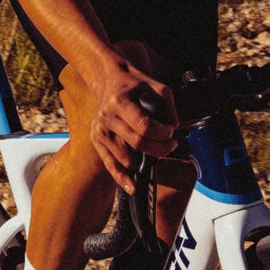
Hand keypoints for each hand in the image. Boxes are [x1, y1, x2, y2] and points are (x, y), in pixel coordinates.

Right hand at [85, 53, 176, 192]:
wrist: (113, 82)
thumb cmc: (138, 86)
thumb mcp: (159, 88)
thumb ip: (169, 108)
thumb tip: (173, 129)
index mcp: (120, 101)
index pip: (143, 126)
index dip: (162, 133)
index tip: (171, 132)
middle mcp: (106, 117)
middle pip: (137, 143)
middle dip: (160, 148)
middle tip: (171, 144)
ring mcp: (99, 131)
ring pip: (126, 158)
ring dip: (146, 160)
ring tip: (156, 150)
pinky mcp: (97, 141)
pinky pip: (110, 164)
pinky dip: (122, 178)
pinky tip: (132, 187)